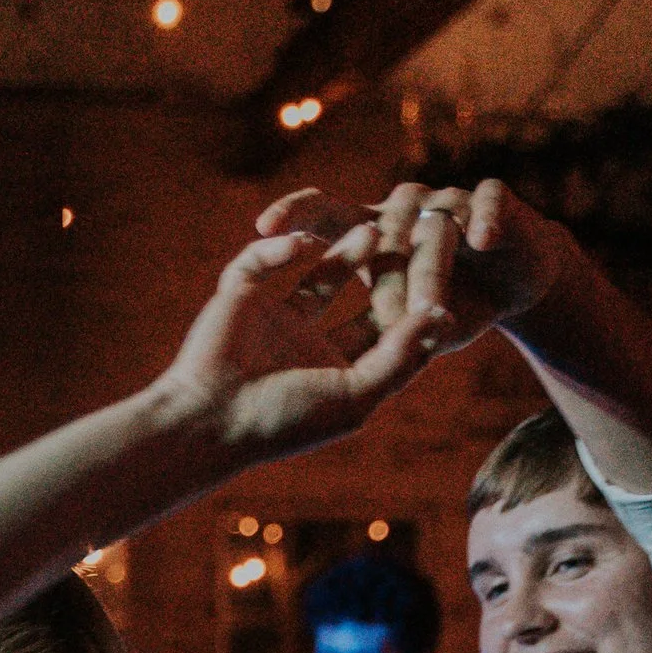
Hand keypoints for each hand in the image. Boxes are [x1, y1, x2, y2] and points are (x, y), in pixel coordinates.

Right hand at [155, 225, 439, 468]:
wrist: (210, 420)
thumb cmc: (284, 419)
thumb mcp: (354, 395)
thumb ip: (399, 356)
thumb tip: (441, 315)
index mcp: (337, 373)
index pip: (384, 333)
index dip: (412, 308)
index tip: (441, 281)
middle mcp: (309, 344)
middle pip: (357, 298)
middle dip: (384, 273)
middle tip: (413, 243)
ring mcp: (275, 317)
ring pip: (318, 273)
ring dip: (345, 251)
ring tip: (371, 232)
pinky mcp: (242, 295)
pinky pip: (266, 260)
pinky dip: (283, 248)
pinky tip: (306, 244)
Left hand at [256, 177, 580, 362]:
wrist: (518, 280)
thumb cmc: (450, 301)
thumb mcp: (406, 324)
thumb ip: (373, 334)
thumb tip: (321, 365)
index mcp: (373, 228)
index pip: (324, 211)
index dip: (293, 214)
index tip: (262, 231)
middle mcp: (406, 207)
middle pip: (385, 233)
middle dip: (387, 280)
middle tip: (389, 322)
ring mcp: (450, 199)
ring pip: (432, 225)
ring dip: (430, 267)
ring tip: (429, 308)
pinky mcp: (495, 199)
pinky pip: (487, 200)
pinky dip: (484, 217)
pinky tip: (481, 241)